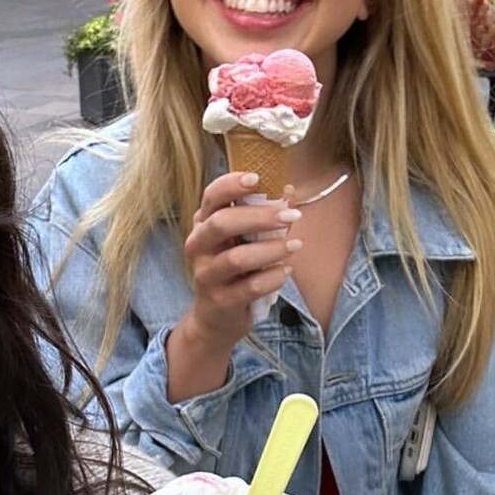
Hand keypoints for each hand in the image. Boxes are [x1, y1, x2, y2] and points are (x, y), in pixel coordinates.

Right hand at [182, 170, 301, 353]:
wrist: (215, 317)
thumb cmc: (233, 270)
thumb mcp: (243, 240)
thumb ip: (264, 217)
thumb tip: (289, 191)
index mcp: (204, 224)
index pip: (211, 197)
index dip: (231, 184)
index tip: (257, 177)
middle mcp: (199, 246)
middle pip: (222, 223)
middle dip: (260, 217)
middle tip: (291, 215)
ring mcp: (207, 275)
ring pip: (237, 258)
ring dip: (271, 249)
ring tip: (295, 245)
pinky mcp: (221, 301)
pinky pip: (250, 287)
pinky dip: (273, 277)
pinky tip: (285, 271)